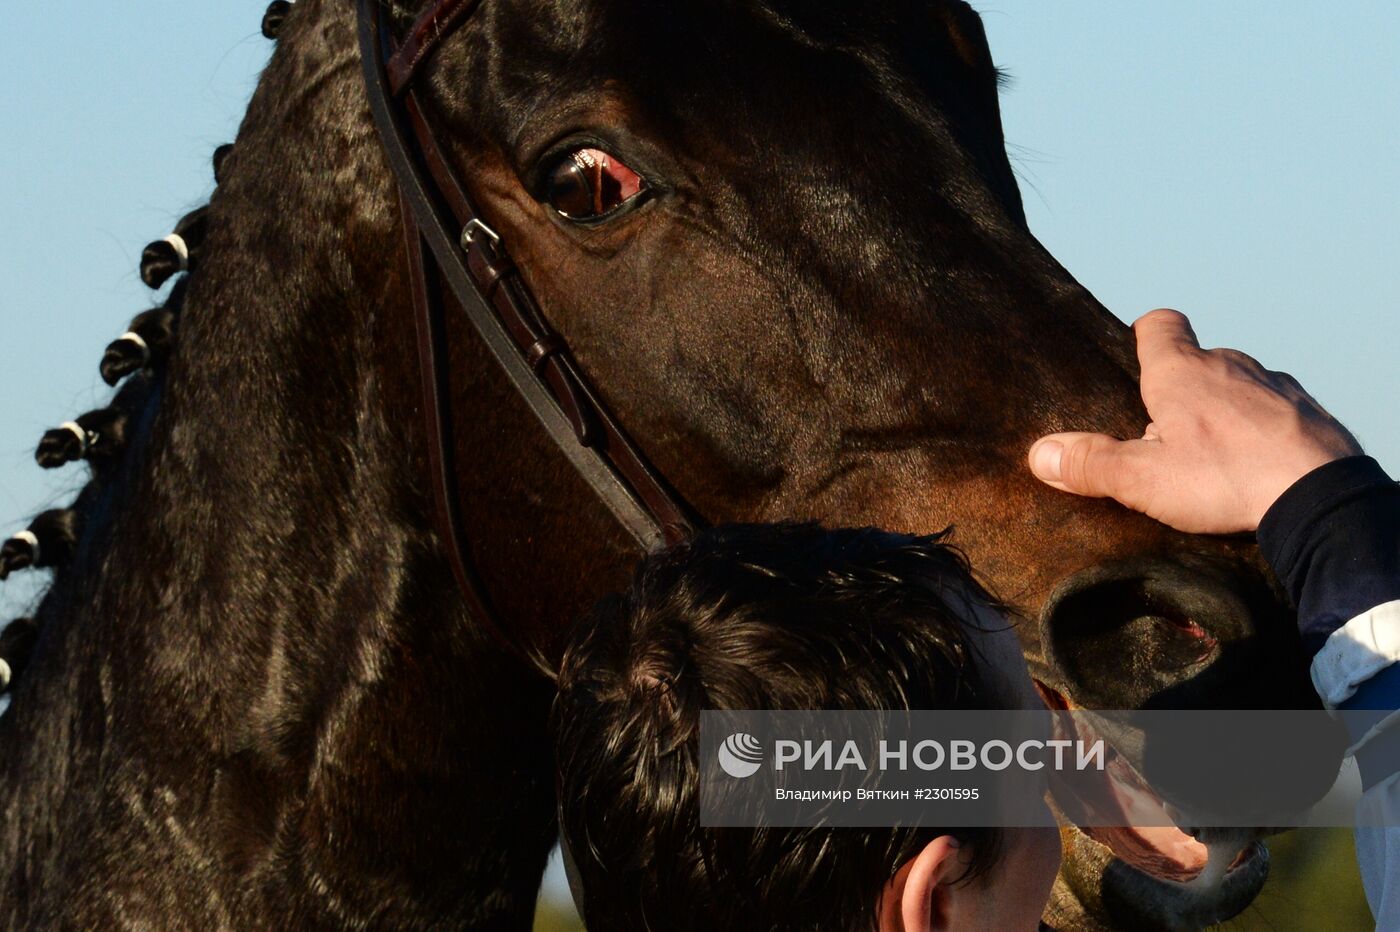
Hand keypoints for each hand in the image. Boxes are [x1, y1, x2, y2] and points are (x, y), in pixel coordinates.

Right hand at [1027, 309, 1361, 533]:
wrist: (1319, 496)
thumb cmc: (1224, 478)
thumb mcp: (1143, 479)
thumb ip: (1091, 465)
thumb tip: (1040, 455)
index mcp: (1182, 372)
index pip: (1160, 326)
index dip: (1145, 335)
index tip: (1136, 353)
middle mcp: (1230, 365)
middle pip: (1197, 362)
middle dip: (1179, 391)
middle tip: (1163, 437)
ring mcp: (1275, 385)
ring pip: (1238, 386)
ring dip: (1221, 410)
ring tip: (1211, 457)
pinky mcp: (1309, 412)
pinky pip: (1275, 410)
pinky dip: (1260, 429)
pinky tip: (1256, 466)